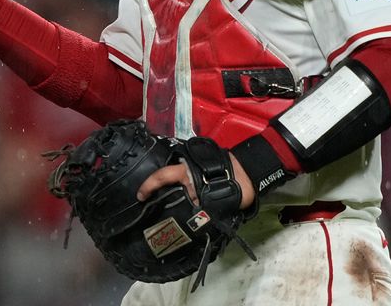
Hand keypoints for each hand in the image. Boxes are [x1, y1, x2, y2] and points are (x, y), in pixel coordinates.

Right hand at [136, 155, 255, 209]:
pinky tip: (181, 210)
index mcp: (187, 171)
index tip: (139, 196)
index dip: (148, 186)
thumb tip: (188, 218)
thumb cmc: (234, 184)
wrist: (251, 176)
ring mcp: (194, 175)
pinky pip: (188, 189)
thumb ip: (199, 205)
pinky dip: (184, 197)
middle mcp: (187, 171)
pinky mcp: (202, 180)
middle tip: (150, 209)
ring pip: (177, 186)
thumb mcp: (213, 198)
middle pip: (166, 182)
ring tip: (164, 213)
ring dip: (172, 197)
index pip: (161, 176)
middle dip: (157, 193)